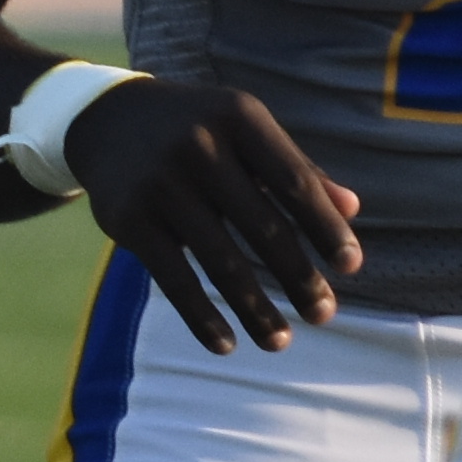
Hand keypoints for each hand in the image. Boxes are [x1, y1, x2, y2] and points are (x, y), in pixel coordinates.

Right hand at [71, 78, 366, 349]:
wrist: (109, 119)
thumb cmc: (200, 129)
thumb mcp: (246, 132)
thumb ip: (296, 168)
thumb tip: (352, 210)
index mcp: (239, 117)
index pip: (294, 181)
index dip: (325, 227)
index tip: (351, 266)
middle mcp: (199, 144)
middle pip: (263, 226)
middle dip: (298, 277)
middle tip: (324, 314)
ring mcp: (161, 182)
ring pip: (220, 261)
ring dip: (255, 309)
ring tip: (281, 341)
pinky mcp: (128, 218)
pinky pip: (174, 279)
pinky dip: (202, 318)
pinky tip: (227, 344)